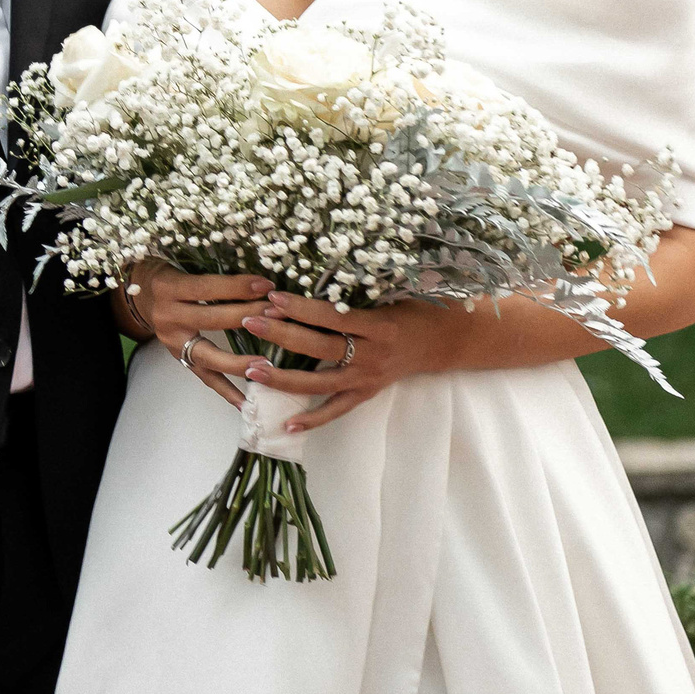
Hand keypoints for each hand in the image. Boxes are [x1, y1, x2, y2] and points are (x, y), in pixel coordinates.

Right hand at [125, 261, 275, 409]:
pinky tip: (245, 402)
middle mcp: (167, 316)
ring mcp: (171, 342)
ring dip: (238, 362)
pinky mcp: (178, 358)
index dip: (237, 287)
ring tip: (265, 366)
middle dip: (247, 317)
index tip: (266, 285)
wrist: (139, 294)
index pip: (207, 288)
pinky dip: (225, 390)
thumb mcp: (183, 267)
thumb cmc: (169, 275)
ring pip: (207, 355)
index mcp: (169, 288)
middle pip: (211, 320)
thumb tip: (259, 282)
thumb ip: (214, 275)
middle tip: (277, 316)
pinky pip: (204, 377)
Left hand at [235, 294, 474, 432]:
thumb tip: (310, 270)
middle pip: (320, 349)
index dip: (301, 307)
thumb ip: (355, 290)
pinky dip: (312, 419)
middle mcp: (372, 355)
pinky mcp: (367, 394)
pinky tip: (286, 423)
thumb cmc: (413, 308)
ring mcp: (368, 379)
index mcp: (379, 326)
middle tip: (250, 322)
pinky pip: (336, 411)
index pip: (332, 317)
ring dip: (284, 378)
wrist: (445, 341)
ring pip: (320, 384)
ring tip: (251, 370)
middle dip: (282, 335)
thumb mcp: (391, 293)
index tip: (272, 296)